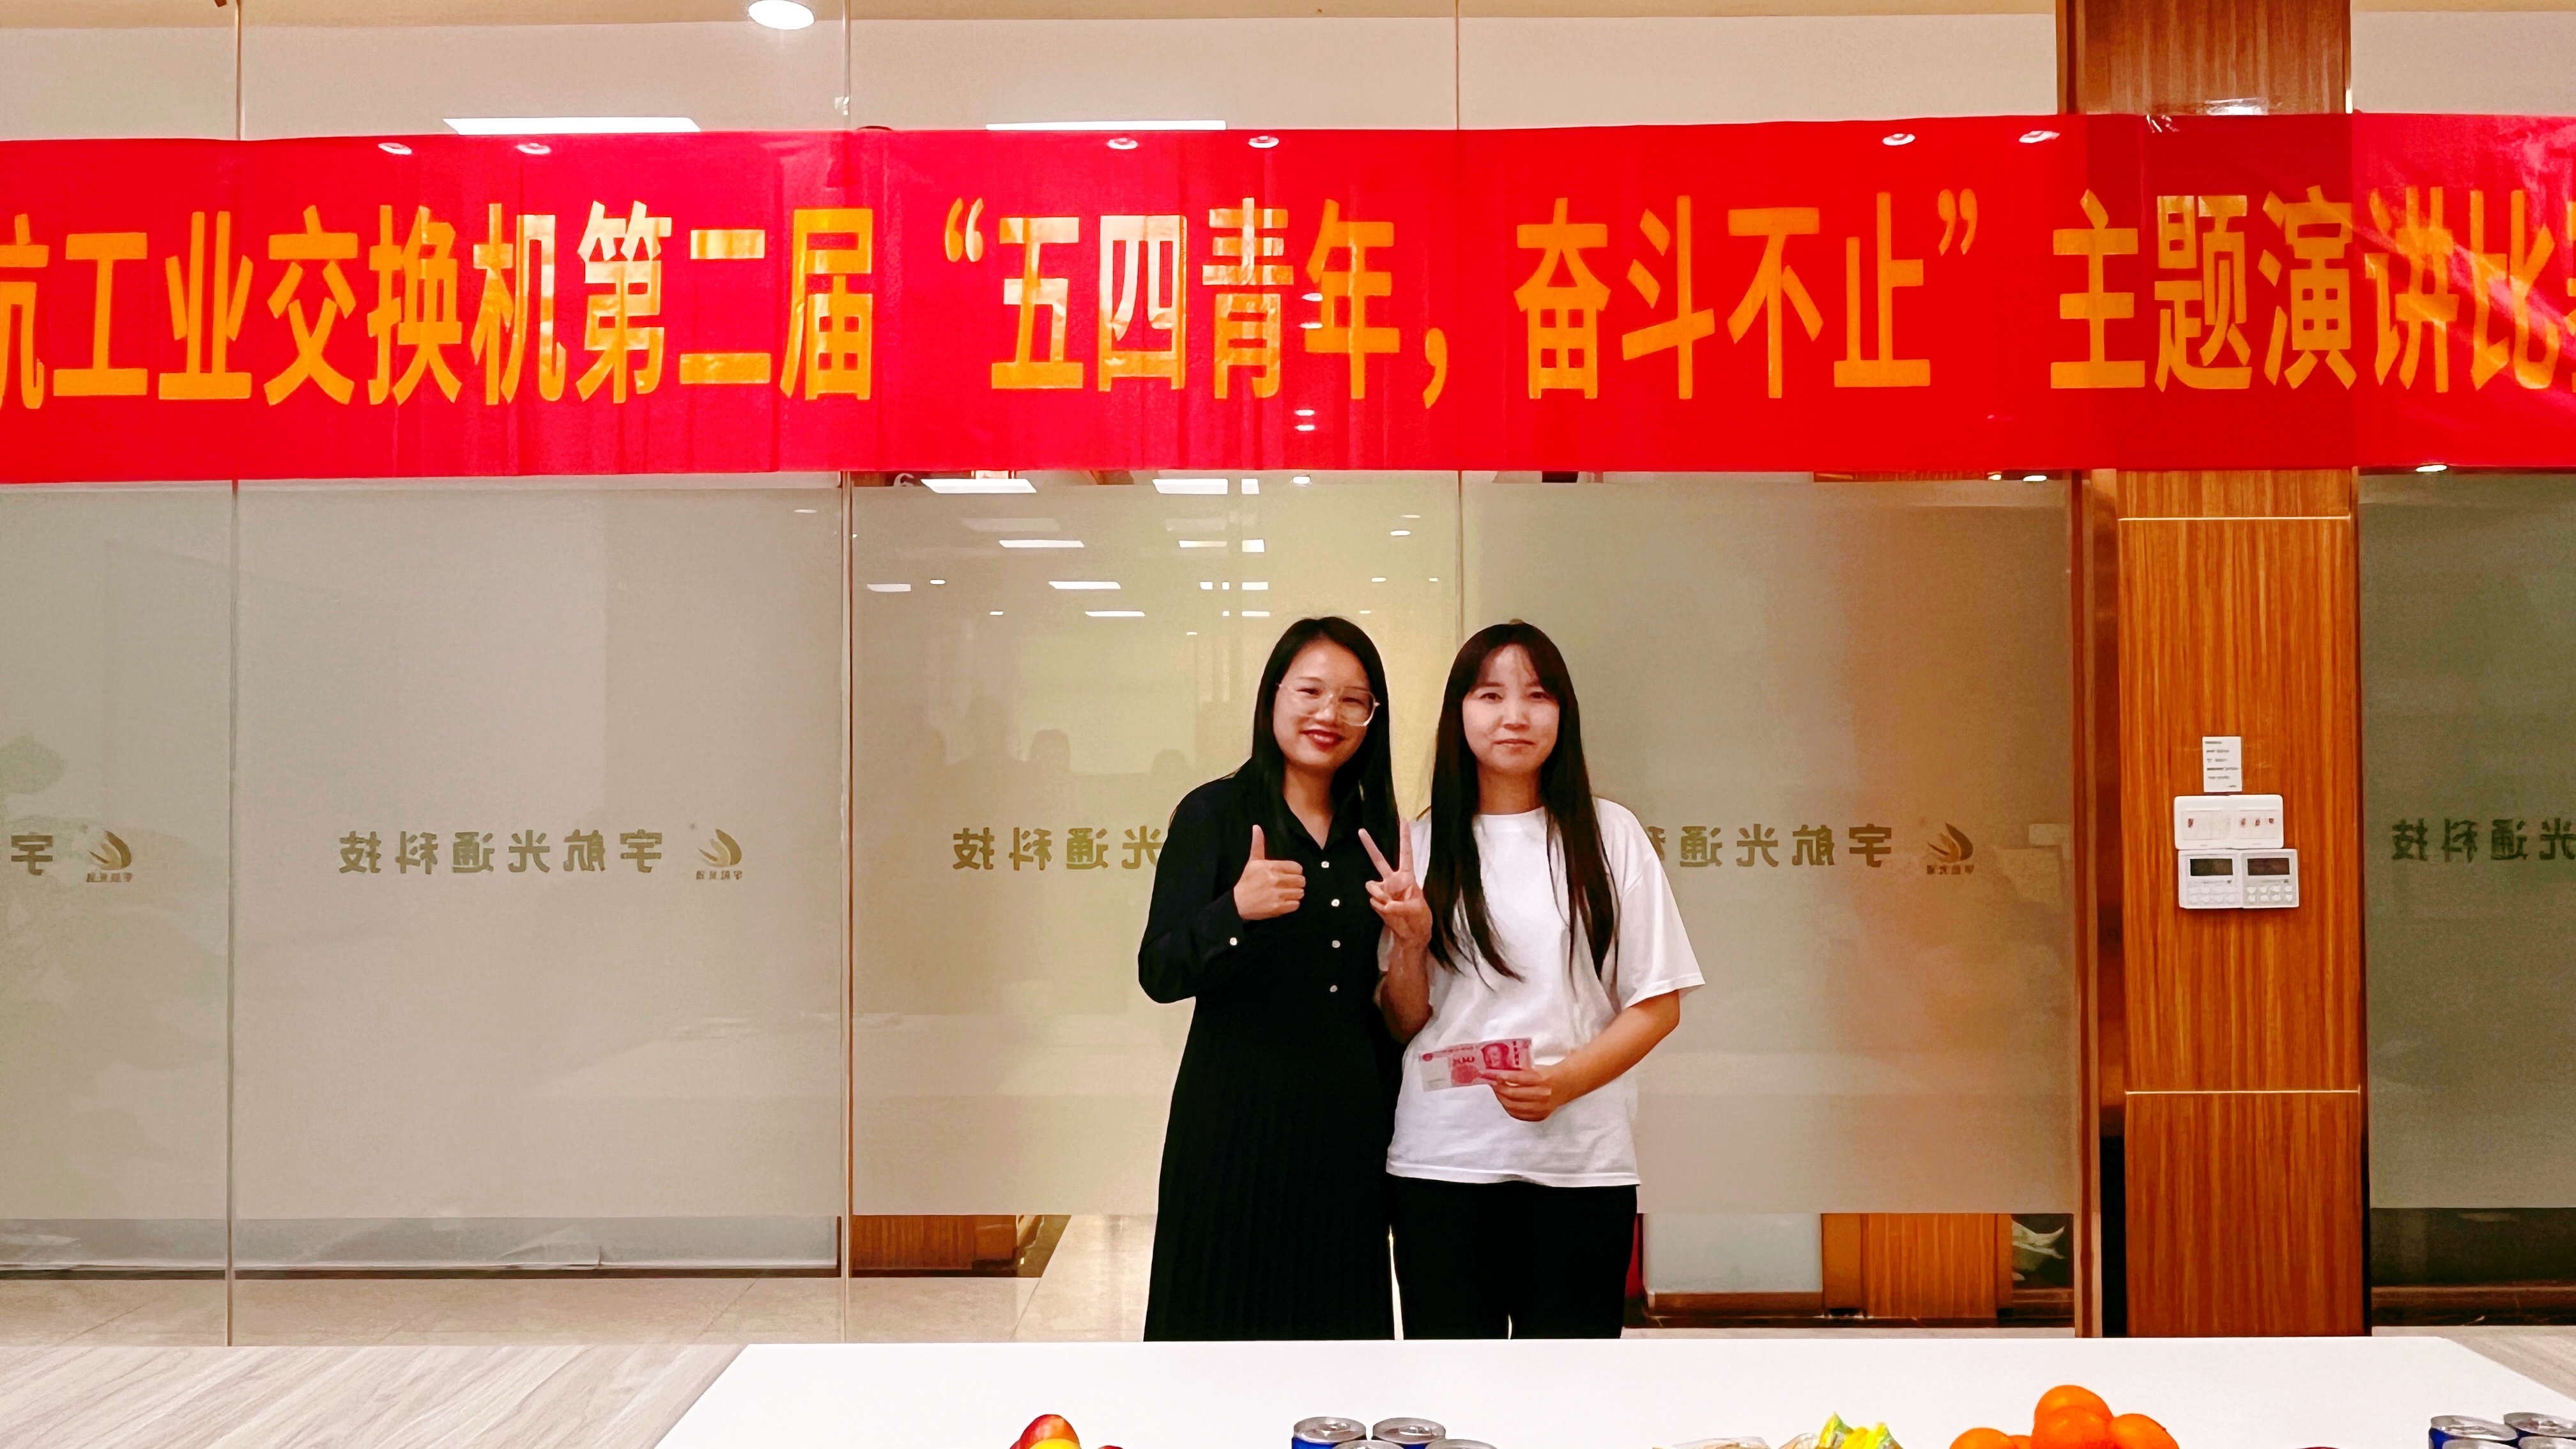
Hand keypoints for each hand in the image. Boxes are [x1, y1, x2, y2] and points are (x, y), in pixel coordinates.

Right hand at [1232, 824, 1305, 919]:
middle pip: (1301, 880)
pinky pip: (1296, 904)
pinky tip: (1284, 902)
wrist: (1237, 903)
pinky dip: (1292, 905)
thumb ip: (1258, 844)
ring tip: (1286, 894)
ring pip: (1300, 893)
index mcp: (1271, 867)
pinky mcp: (1278, 908)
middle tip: (1289, 885)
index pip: (1298, 868)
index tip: (1289, 875)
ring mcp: (1277, 894)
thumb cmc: (1247, 881)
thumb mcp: (1252, 861)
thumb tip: (1256, 827)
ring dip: (1295, 894)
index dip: (1295, 872)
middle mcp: (1276, 880)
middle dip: (1297, 883)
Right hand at [1359, 826, 1431, 952]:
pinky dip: (1380, 907)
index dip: (1404, 838)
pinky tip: (1388, 913)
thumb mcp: (1417, 910)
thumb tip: (1385, 904)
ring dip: (1380, 895)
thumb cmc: (1420, 919)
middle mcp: (1393, 880)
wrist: (1412, 935)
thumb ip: (1400, 906)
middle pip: (1379, 860)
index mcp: (1407, 877)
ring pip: (1371, 885)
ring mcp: (1383, 890)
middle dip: (1370, 845)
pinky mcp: (1377, 901)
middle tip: (1361, 830)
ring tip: (1392, 907)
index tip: (1404, 821)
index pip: (1406, 854)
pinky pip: (1373, 900)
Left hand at [1487, 1064, 1574, 1121]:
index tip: (1490, 1073)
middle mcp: (1542, 1094)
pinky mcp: (1540, 1115)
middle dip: (1498, 1088)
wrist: (1568, 1085)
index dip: (1500, 1076)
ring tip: (1498, 1092)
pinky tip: (1505, 1102)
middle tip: (1492, 1083)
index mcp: (1542, 1079)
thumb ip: (1520, 1070)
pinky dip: (1509, 1109)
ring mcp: (1541, 1107)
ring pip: (1513, 1107)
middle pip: (1512, 1094)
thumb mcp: (1536, 1067)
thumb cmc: (1550, 1073)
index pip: (1515, 1078)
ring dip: (1501, 1099)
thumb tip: (1498, 1070)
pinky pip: (1519, 1115)